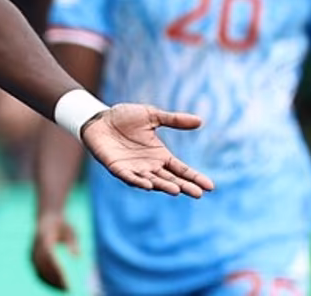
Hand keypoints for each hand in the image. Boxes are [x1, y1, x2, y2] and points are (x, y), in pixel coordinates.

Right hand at [31, 211, 78, 290]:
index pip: (48, 255)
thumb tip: (77, 256)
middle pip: (42, 265)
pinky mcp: (32, 257)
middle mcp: (35, 245)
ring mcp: (32, 251)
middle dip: (54, 278)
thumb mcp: (71, 229)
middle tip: (67, 288)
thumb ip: (74, 241)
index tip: (66, 279)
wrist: (47, 218)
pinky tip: (56, 285)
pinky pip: (37, 270)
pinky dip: (45, 279)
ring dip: (50, 281)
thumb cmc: (62, 224)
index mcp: (44, 236)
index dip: (55, 268)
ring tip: (63, 289)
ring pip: (38, 269)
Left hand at [81, 103, 214, 197]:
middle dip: (184, 186)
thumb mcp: (152, 116)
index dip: (195, 177)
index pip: (181, 169)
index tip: (211, 186)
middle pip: (171, 179)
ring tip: (177, 190)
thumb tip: (200, 121)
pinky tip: (148, 185)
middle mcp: (150, 165)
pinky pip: (129, 177)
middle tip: (198, 193)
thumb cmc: (125, 117)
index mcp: (160, 155)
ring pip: (152, 180)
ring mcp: (134, 168)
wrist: (99, 118)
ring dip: (164, 186)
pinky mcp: (117, 168)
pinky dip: (138, 182)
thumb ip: (173, 120)